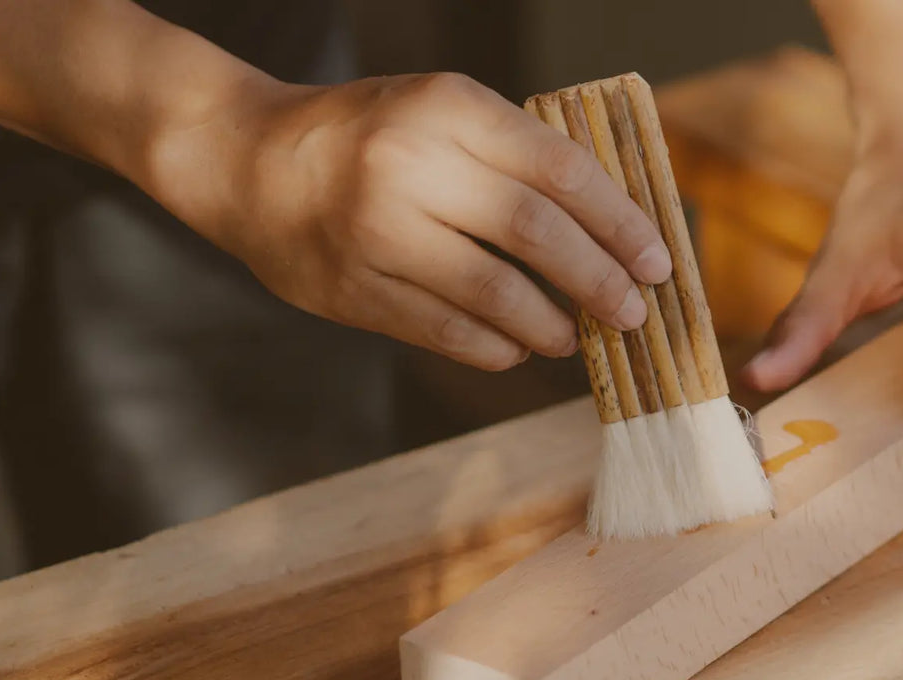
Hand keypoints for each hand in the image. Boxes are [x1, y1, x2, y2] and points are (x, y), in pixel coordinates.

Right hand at [156, 73, 671, 370]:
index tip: (656, 260)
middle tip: (633, 312)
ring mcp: (375, 231)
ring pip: (493, 291)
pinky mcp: (352, 289)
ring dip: (551, 323)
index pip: (559, 169)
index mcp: (446, 108)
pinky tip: (518, 348)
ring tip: (576, 335)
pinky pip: (445, 330)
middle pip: (534, 231)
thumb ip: (516, 158)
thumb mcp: (441, 115)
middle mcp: (409, 165)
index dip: (619, 221)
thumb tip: (615, 229)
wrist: (246, 162)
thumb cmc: (368, 137)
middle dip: (598, 279)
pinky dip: (495, 347)